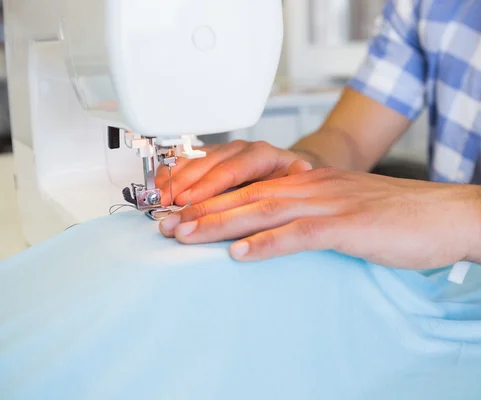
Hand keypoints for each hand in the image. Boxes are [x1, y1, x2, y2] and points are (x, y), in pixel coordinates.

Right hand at [155, 140, 313, 206]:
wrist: (288, 176)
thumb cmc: (291, 186)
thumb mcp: (300, 184)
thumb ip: (298, 179)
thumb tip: (302, 169)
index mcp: (264, 155)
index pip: (233, 169)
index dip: (209, 186)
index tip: (190, 202)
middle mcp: (241, 150)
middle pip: (208, 165)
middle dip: (185, 186)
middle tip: (168, 206)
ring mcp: (224, 152)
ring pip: (194, 160)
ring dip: (174, 180)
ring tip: (159, 198)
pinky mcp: (210, 158)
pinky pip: (186, 160)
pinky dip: (171, 172)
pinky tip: (159, 185)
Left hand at [159, 168, 480, 268]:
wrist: (447, 215)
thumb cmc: (399, 216)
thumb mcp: (347, 210)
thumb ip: (312, 216)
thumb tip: (279, 234)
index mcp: (313, 182)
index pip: (252, 186)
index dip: (212, 198)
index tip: (181, 212)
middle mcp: (315, 185)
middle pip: (248, 194)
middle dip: (202, 209)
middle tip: (165, 223)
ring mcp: (332, 202)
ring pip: (264, 208)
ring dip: (221, 223)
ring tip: (185, 235)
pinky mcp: (349, 224)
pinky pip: (301, 232)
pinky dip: (268, 242)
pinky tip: (241, 253)